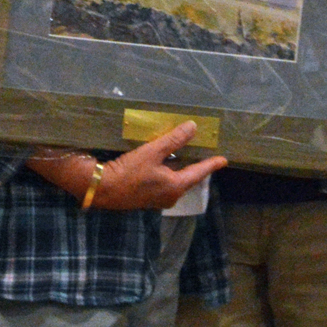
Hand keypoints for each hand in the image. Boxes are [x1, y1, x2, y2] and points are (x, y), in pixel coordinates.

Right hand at [27, 121, 227, 210]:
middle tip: (205, 153)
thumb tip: (193, 127)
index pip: (199, 173)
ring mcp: (158, 198)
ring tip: (187, 154)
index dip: (211, 164)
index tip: (224, 160)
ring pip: (176, 180)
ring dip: (181, 167)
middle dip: (196, 166)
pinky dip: (169, 171)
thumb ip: (174, 139)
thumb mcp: (153, 152)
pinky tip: (165, 162)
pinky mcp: (146, 197)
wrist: (103, 189)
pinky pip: (165, 182)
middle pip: (188, 178)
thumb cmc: (130, 171)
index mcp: (175, 186)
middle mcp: (170, 196)